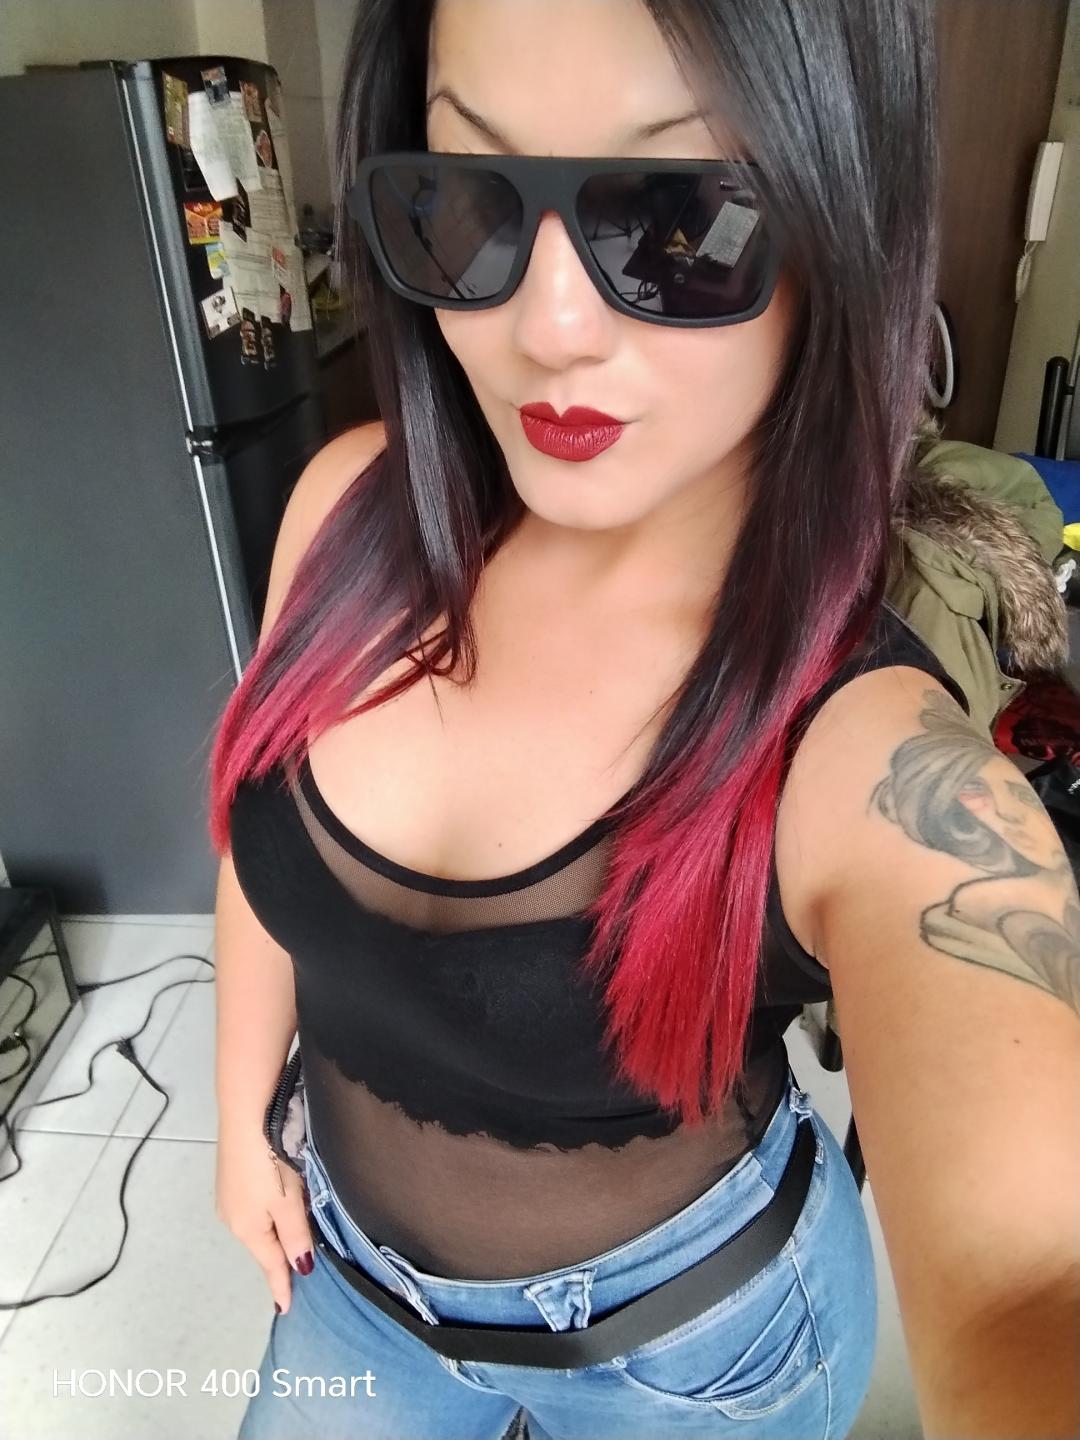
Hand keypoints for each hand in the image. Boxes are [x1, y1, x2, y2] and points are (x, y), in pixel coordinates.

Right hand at [216, 1123, 313, 1314]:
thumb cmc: (271, 1158)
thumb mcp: (290, 1200)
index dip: (281, 1285)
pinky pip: (254, 1207)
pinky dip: (268, 1214)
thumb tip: (301, 1269)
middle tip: (298, 1273)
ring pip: (258, 1225)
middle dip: (279, 1258)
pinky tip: (278, 1208)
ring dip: (275, 1234)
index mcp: (248, 1228)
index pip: (271, 1264)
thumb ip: (296, 1235)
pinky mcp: (231, 1176)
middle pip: (263, 1245)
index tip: (286, 1308)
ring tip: (293, 1243)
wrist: (247, 1111)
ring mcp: (228, 1195)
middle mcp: (233, 1217)